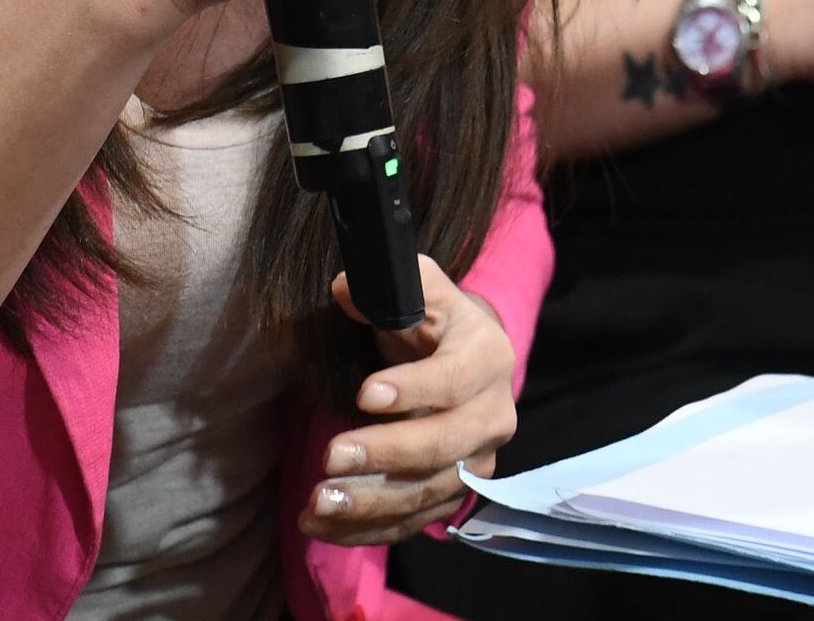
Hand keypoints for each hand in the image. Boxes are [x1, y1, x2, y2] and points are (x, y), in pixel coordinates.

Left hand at [302, 257, 515, 546]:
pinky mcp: (457, 492)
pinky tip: (322, 526)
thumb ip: (389, 284)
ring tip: (319, 501)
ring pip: (429, 491)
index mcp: (487, 356)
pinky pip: (415, 520)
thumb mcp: (421, 289)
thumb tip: (344, 290)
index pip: (454, 378)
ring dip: (371, 503)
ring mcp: (478, 461)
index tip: (363, 394)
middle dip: (385, 454)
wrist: (470, 359)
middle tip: (330, 457)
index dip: (412, 389)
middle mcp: (493, 415)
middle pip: (444, 444)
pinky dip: (369, 529)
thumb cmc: (435, 320)